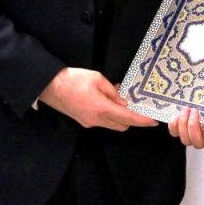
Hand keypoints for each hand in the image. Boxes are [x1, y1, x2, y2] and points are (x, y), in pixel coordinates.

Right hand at [39, 67, 157, 130]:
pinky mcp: (84, 121)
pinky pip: (103, 122)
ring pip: (112, 125)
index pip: (128, 119)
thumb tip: (125, 101)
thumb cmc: (74, 79)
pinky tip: (109, 102)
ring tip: (122, 100)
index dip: (142, 121)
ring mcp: (89, 123)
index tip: (153, 121)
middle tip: (138, 106)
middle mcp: (96, 120)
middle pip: (122, 125)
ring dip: (121, 117)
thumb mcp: (98, 79)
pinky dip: (110, 115)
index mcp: (101, 109)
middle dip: (133, 119)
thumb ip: (113, 92)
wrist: (50, 87)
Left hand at [168, 99, 203, 150]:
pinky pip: (174, 133)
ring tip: (186, 108)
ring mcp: (193, 132)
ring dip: (183, 125)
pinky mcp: (182, 126)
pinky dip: (173, 126)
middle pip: (197, 144)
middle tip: (194, 110)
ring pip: (185, 140)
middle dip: (193, 129)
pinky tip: (176, 114)